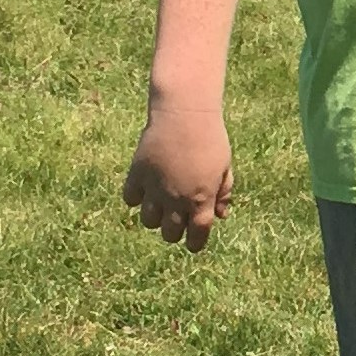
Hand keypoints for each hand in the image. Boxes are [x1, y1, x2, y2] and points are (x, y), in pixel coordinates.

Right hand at [122, 100, 234, 249]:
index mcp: (201, 200)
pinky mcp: (137, 173)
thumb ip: (222, 193)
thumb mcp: (225, 167)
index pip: (197, 236)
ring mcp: (155, 188)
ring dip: (155, 217)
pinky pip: (131, 199)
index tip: (193, 241)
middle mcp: (177, 199)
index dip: (195, 243)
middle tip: (177, 218)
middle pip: (170, 234)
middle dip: (175, 231)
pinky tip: (144, 188)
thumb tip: (220, 216)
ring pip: (148, 221)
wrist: (185, 112)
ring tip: (160, 204)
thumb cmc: (210, 139)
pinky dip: (136, 198)